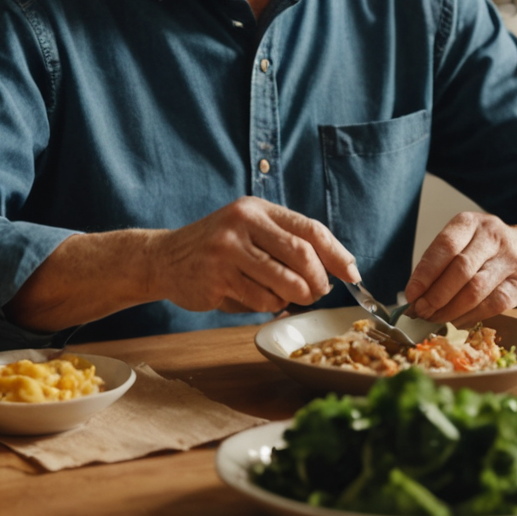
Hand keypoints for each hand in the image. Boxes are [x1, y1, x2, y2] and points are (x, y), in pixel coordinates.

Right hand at [155, 198, 357, 313]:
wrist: (163, 258)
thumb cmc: (217, 248)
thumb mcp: (249, 231)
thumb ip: (286, 244)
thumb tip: (337, 271)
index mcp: (258, 209)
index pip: (310, 229)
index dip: (337, 254)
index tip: (353, 274)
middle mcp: (243, 223)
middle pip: (302, 255)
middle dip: (319, 280)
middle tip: (319, 291)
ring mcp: (228, 249)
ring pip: (284, 281)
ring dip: (297, 296)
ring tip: (293, 297)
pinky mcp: (217, 276)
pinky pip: (261, 299)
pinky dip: (271, 306)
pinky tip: (262, 300)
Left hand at [404, 211, 516, 324]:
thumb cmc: (492, 250)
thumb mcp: (468, 242)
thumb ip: (443, 264)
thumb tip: (415, 296)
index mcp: (472, 223)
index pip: (445, 246)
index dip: (425, 273)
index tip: (411, 294)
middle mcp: (492, 237)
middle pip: (459, 269)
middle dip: (435, 295)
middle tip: (421, 311)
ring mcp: (510, 261)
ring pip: (475, 289)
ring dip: (450, 309)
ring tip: (435, 318)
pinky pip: (492, 305)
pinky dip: (470, 316)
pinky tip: (458, 321)